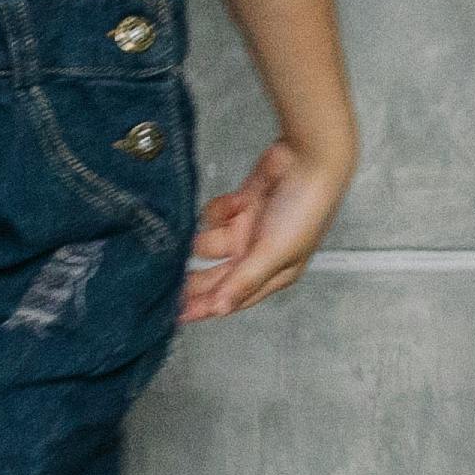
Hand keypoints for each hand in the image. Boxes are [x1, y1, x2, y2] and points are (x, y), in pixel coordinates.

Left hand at [182, 134, 350, 319]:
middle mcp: (257, 255)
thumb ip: (244, 280)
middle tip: (166, 284)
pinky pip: (215, 215)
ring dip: (207, 237)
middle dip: (195, 280)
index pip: (233, 298)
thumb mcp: (275, 252)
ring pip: (211, 244)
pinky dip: (220, 210)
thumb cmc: (304, 210)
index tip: (177, 315)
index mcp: (273, 274)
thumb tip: (220, 309)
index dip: (206, 307)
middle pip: (217, 276)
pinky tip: (234, 201)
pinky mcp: (239, 206)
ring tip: (211, 229)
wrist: (308, 160)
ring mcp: (247, 230)